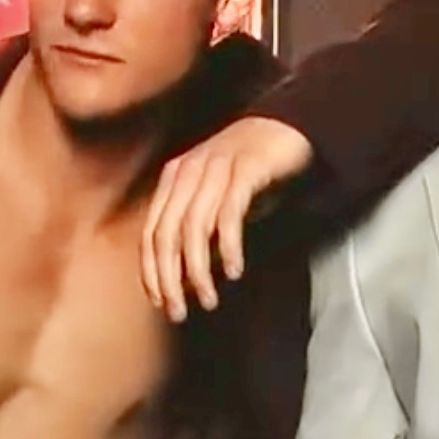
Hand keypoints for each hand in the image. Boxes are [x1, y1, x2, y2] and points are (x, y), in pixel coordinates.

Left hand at [141, 117, 313, 320]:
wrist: (288, 125)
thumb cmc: (249, 172)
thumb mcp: (214, 202)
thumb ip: (196, 232)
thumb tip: (183, 280)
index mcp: (172, 180)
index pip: (150, 234)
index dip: (151, 273)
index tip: (160, 303)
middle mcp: (188, 172)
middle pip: (166, 235)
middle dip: (169, 279)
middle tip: (178, 312)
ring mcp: (215, 167)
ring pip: (194, 228)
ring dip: (198, 270)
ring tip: (208, 299)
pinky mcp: (246, 168)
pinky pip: (229, 213)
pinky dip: (228, 246)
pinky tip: (234, 270)